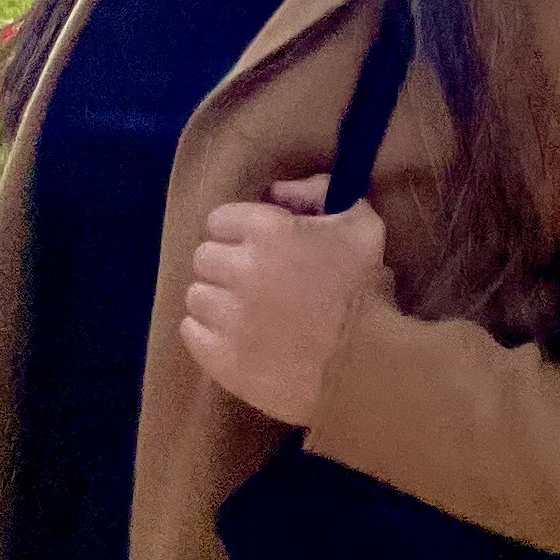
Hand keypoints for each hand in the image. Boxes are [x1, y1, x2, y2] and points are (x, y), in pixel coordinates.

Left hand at [179, 176, 390, 425]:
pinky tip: (232, 336)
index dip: (237, 232)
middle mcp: (242, 270)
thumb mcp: (360, 223)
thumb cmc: (363, 292)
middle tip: (250, 281)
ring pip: (197, 296)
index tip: (254, 247)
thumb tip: (276, 191)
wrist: (367, 368)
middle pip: (204, 258)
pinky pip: (191, 333)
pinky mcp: (224, 361)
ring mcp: (230, 318)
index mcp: (269, 231)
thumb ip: (318, 191)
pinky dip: (206, 332)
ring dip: (216, 300)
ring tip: (243, 312)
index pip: (218, 220)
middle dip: (225, 265)